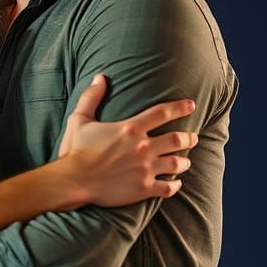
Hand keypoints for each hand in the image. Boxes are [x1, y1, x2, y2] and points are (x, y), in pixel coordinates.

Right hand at [59, 75, 196, 206]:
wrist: (73, 180)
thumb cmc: (75, 149)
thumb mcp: (80, 119)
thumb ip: (91, 97)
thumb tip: (99, 78)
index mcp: (130, 128)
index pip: (162, 113)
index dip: (180, 107)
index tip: (191, 105)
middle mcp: (143, 147)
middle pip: (177, 139)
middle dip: (189, 138)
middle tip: (193, 137)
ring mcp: (145, 169)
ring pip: (176, 163)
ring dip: (184, 161)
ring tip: (185, 161)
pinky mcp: (143, 188)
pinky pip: (168, 187)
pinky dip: (175, 185)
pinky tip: (175, 184)